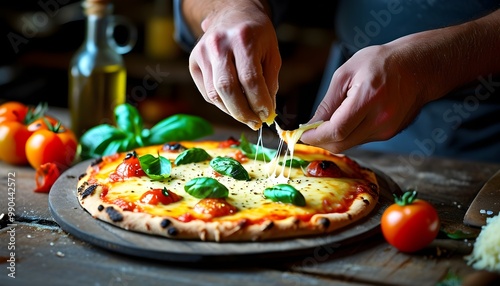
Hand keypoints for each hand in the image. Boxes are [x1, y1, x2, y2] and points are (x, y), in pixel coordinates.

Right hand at [188, 1, 280, 129]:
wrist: (232, 14)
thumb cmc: (257, 35)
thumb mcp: (271, 53)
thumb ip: (269, 82)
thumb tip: (266, 112)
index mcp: (242, 38)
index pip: (250, 79)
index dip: (259, 101)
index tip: (267, 115)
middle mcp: (218, 44)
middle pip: (227, 88)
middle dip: (243, 112)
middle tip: (255, 123)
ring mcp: (202, 53)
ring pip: (214, 94)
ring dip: (232, 112)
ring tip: (247, 117)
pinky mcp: (193, 62)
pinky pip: (207, 93)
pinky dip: (222, 104)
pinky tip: (234, 106)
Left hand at [300, 44, 425, 152]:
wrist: (419, 66)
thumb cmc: (381, 62)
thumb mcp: (347, 73)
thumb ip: (328, 103)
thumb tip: (310, 125)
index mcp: (368, 98)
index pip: (336, 130)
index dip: (315, 136)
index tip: (301, 134)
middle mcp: (381, 118)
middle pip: (342, 143)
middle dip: (321, 140)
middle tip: (309, 131)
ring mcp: (387, 129)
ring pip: (350, 144)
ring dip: (335, 137)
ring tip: (329, 120)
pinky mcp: (390, 133)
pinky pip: (361, 140)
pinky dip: (349, 134)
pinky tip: (349, 119)